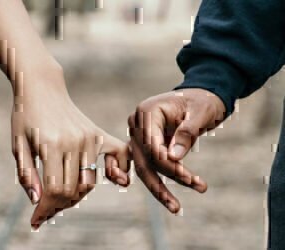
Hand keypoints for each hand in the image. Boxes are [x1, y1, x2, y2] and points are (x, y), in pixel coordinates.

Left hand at [11, 68, 130, 228]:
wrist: (42, 88)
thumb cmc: (25, 116)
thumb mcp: (18, 145)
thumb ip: (27, 174)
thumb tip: (38, 201)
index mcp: (51, 145)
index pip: (54, 190)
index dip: (45, 210)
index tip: (36, 220)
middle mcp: (75, 142)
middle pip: (73, 190)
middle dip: (58, 206)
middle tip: (47, 210)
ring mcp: (90, 137)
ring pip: (89, 181)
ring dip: (76, 196)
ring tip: (62, 197)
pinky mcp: (98, 133)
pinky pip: (119, 156)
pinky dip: (118, 171)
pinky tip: (113, 178)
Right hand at [128, 88, 225, 212]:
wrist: (199, 98)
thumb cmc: (202, 101)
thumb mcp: (200, 113)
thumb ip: (187, 132)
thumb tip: (173, 158)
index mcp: (147, 111)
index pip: (152, 145)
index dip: (168, 165)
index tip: (189, 178)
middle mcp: (137, 124)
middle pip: (144, 160)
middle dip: (161, 183)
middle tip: (178, 205)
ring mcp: (138, 135)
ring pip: (143, 167)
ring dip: (158, 188)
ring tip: (176, 208)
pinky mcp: (145, 145)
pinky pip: (146, 166)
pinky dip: (156, 181)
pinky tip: (166, 198)